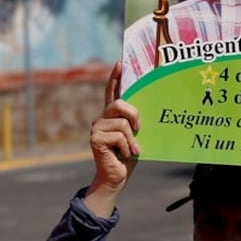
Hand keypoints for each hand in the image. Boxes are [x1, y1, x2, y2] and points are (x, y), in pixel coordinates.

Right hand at [85, 63, 140, 217]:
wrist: (117, 177)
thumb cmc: (129, 156)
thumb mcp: (136, 136)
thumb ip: (136, 122)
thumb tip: (144, 113)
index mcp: (112, 116)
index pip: (112, 92)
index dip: (115, 77)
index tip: (120, 62)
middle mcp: (102, 118)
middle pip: (119, 104)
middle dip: (134, 115)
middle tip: (139, 129)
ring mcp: (97, 128)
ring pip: (123, 123)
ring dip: (132, 140)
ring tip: (131, 150)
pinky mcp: (95, 139)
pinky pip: (119, 135)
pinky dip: (127, 147)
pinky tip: (123, 155)